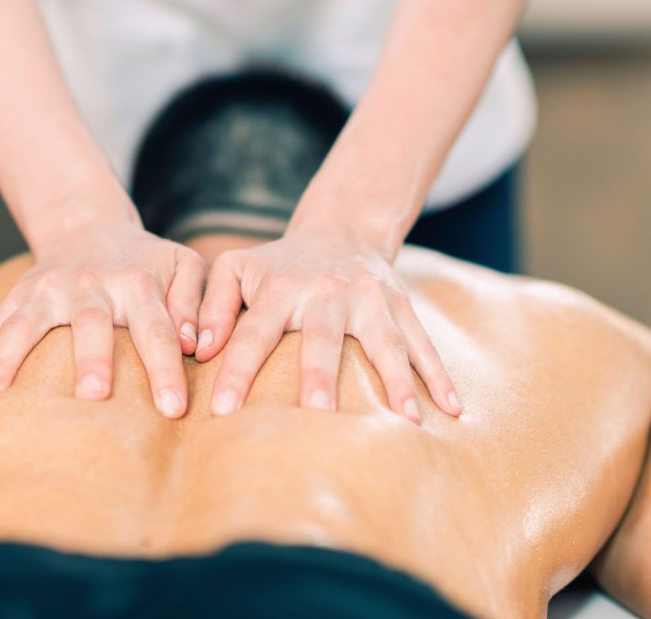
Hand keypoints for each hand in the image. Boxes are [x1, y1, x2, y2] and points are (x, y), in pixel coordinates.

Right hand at [0, 221, 205, 417]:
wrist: (89, 225)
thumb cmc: (147, 260)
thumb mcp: (184, 266)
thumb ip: (195, 301)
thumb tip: (193, 346)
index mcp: (135, 282)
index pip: (156, 330)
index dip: (166, 370)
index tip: (174, 410)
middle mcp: (89, 284)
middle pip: (90, 324)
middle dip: (92, 359)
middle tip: (93, 397)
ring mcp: (46, 290)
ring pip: (25, 326)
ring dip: (8, 362)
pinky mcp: (17, 297)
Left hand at [194, 230, 459, 422]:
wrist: (339, 230)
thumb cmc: (277, 264)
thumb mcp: (235, 268)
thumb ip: (211, 304)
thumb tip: (201, 350)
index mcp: (281, 287)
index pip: (254, 333)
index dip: (237, 370)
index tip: (222, 412)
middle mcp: (327, 292)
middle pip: (322, 338)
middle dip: (318, 374)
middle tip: (315, 412)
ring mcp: (370, 298)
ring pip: (384, 341)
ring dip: (396, 380)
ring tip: (405, 421)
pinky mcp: (401, 304)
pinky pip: (422, 341)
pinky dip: (438, 375)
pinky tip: (450, 410)